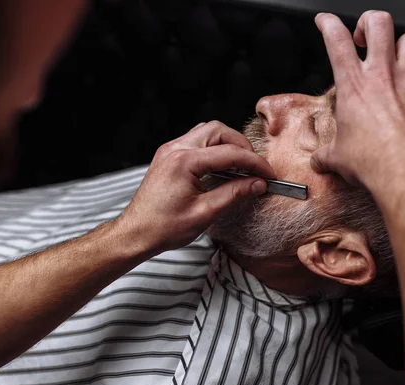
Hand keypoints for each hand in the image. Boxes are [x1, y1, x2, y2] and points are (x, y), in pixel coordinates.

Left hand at [117, 121, 274, 254]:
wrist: (136, 233)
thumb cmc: (163, 227)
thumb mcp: (205, 213)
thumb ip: (234, 194)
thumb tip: (258, 184)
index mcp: (184, 161)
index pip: (230, 153)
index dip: (254, 163)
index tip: (268, 174)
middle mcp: (175, 149)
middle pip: (219, 131)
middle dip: (241, 146)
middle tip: (255, 167)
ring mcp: (170, 150)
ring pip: (208, 132)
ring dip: (228, 144)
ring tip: (242, 166)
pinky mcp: (169, 156)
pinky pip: (197, 142)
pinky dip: (214, 149)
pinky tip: (223, 167)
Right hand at [311, 11, 404, 197]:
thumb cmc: (373, 163)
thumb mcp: (338, 158)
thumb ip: (327, 155)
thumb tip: (320, 161)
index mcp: (353, 85)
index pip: (336, 38)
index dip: (328, 23)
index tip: (325, 22)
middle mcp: (383, 75)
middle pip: (379, 23)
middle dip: (369, 22)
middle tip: (365, 37)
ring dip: (403, 45)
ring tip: (397, 59)